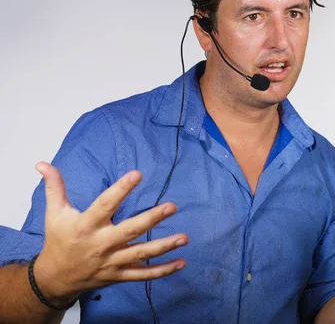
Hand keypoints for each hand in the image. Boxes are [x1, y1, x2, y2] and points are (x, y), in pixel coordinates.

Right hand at [33, 162, 187, 306]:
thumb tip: (42, 163)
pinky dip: (163, 271)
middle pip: (129, 231)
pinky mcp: (119, 275)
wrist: (55, 278)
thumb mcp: (54, 213)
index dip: (121, 189)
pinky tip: (181, 262)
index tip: (137, 174)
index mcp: (86, 226)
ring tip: (184, 237)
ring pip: (140, 254)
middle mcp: (101, 244)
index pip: (105, 205)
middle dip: (151, 219)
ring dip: (164, 246)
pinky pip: (143, 275)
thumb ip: (54, 187)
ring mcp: (112, 262)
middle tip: (171, 207)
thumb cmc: (58, 241)